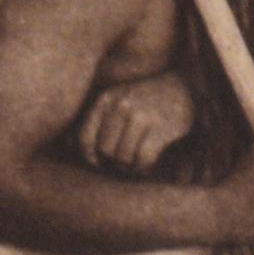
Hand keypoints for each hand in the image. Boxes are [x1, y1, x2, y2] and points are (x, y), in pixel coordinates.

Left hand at [80, 73, 196, 174]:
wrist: (186, 86)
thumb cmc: (148, 98)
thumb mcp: (119, 98)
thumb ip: (98, 117)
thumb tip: (67, 145)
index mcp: (106, 99)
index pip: (85, 137)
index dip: (89, 156)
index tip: (98, 162)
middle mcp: (121, 106)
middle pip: (105, 151)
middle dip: (114, 161)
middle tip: (125, 162)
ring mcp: (141, 116)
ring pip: (123, 157)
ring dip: (130, 167)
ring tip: (137, 163)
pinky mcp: (160, 128)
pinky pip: (143, 160)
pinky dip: (144, 168)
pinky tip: (148, 166)